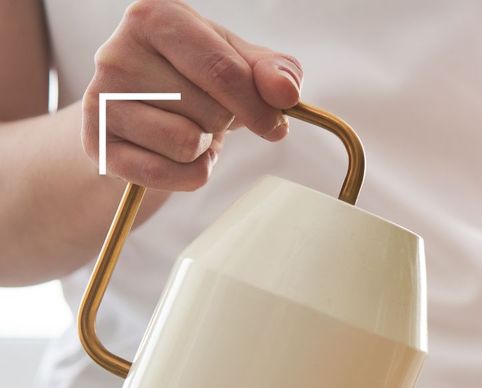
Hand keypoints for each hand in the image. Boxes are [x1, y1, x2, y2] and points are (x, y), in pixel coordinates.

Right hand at [83, 0, 302, 190]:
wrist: (143, 107)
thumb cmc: (198, 76)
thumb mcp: (241, 61)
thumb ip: (273, 71)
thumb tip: (284, 92)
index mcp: (156, 17)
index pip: (223, 71)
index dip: (259, 106)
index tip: (276, 123)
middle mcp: (117, 52)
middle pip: (210, 111)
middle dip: (225, 121)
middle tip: (206, 110)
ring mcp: (100, 98)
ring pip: (188, 144)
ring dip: (204, 146)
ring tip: (186, 126)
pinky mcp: (96, 143)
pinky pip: (168, 174)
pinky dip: (187, 173)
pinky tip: (174, 152)